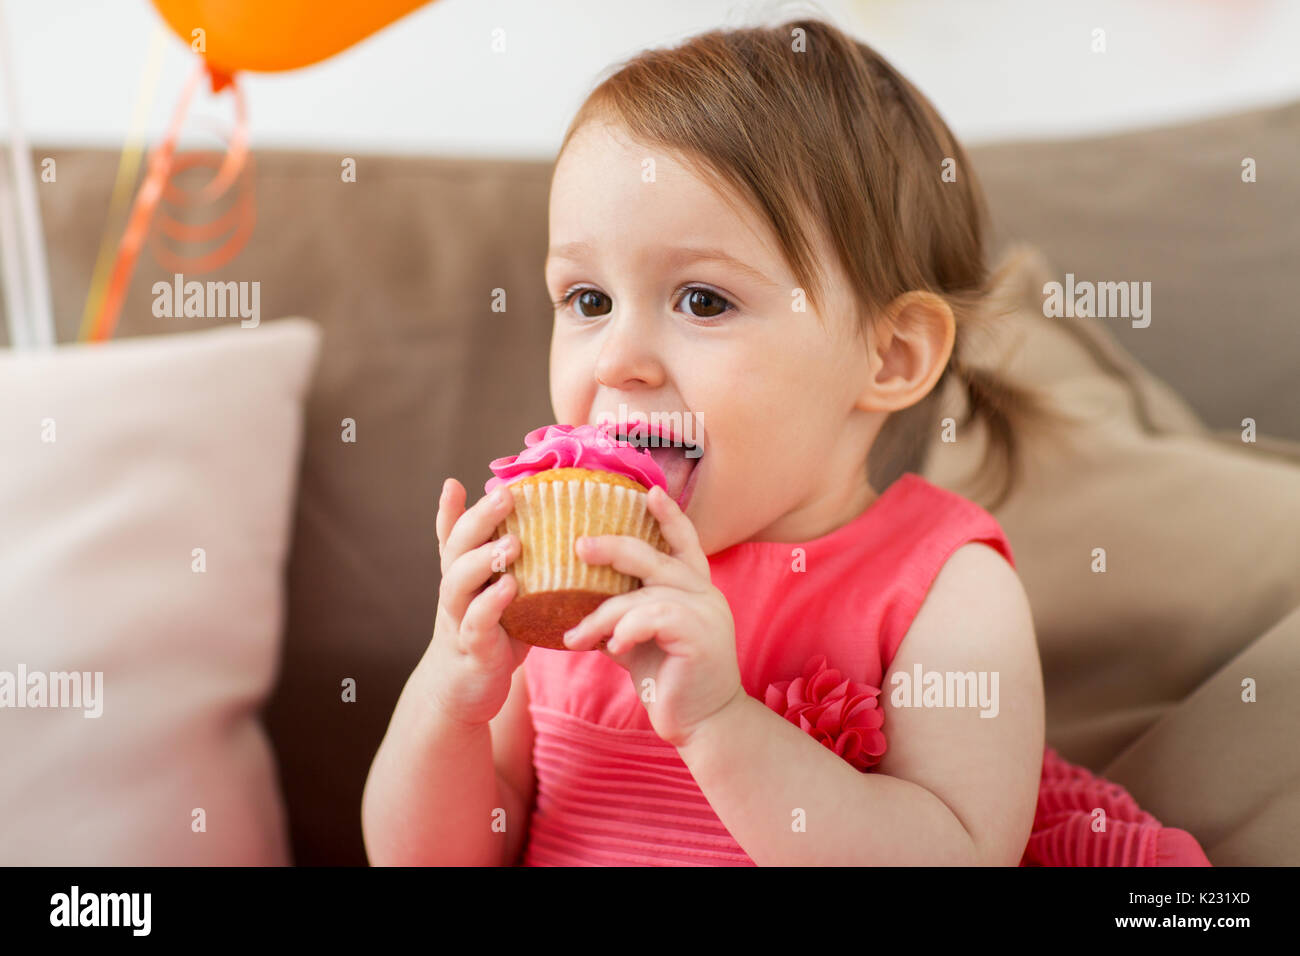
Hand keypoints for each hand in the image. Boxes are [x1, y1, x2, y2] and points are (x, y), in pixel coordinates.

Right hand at [426, 477, 530, 728]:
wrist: (465, 690)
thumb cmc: (491, 631)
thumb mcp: (494, 590)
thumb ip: (506, 558)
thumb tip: (540, 524)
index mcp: (463, 572)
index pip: (452, 533)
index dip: (450, 509)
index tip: (455, 482)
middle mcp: (456, 590)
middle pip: (456, 548)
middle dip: (479, 519)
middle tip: (505, 495)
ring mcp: (460, 618)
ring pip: (458, 583)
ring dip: (483, 560)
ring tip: (512, 544)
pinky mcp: (473, 647)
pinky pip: (476, 623)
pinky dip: (490, 604)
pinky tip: (510, 588)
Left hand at [562, 484, 742, 747]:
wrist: (703, 723)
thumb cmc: (670, 679)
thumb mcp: (641, 639)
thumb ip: (622, 614)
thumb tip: (575, 602)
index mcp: (694, 589)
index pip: (684, 541)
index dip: (669, 515)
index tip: (648, 490)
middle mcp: (704, 594)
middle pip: (656, 557)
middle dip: (615, 547)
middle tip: (579, 546)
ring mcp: (706, 613)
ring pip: (643, 595)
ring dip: (602, 614)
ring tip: (576, 637)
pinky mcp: (700, 636)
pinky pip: (652, 618)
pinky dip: (625, 630)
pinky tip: (611, 649)